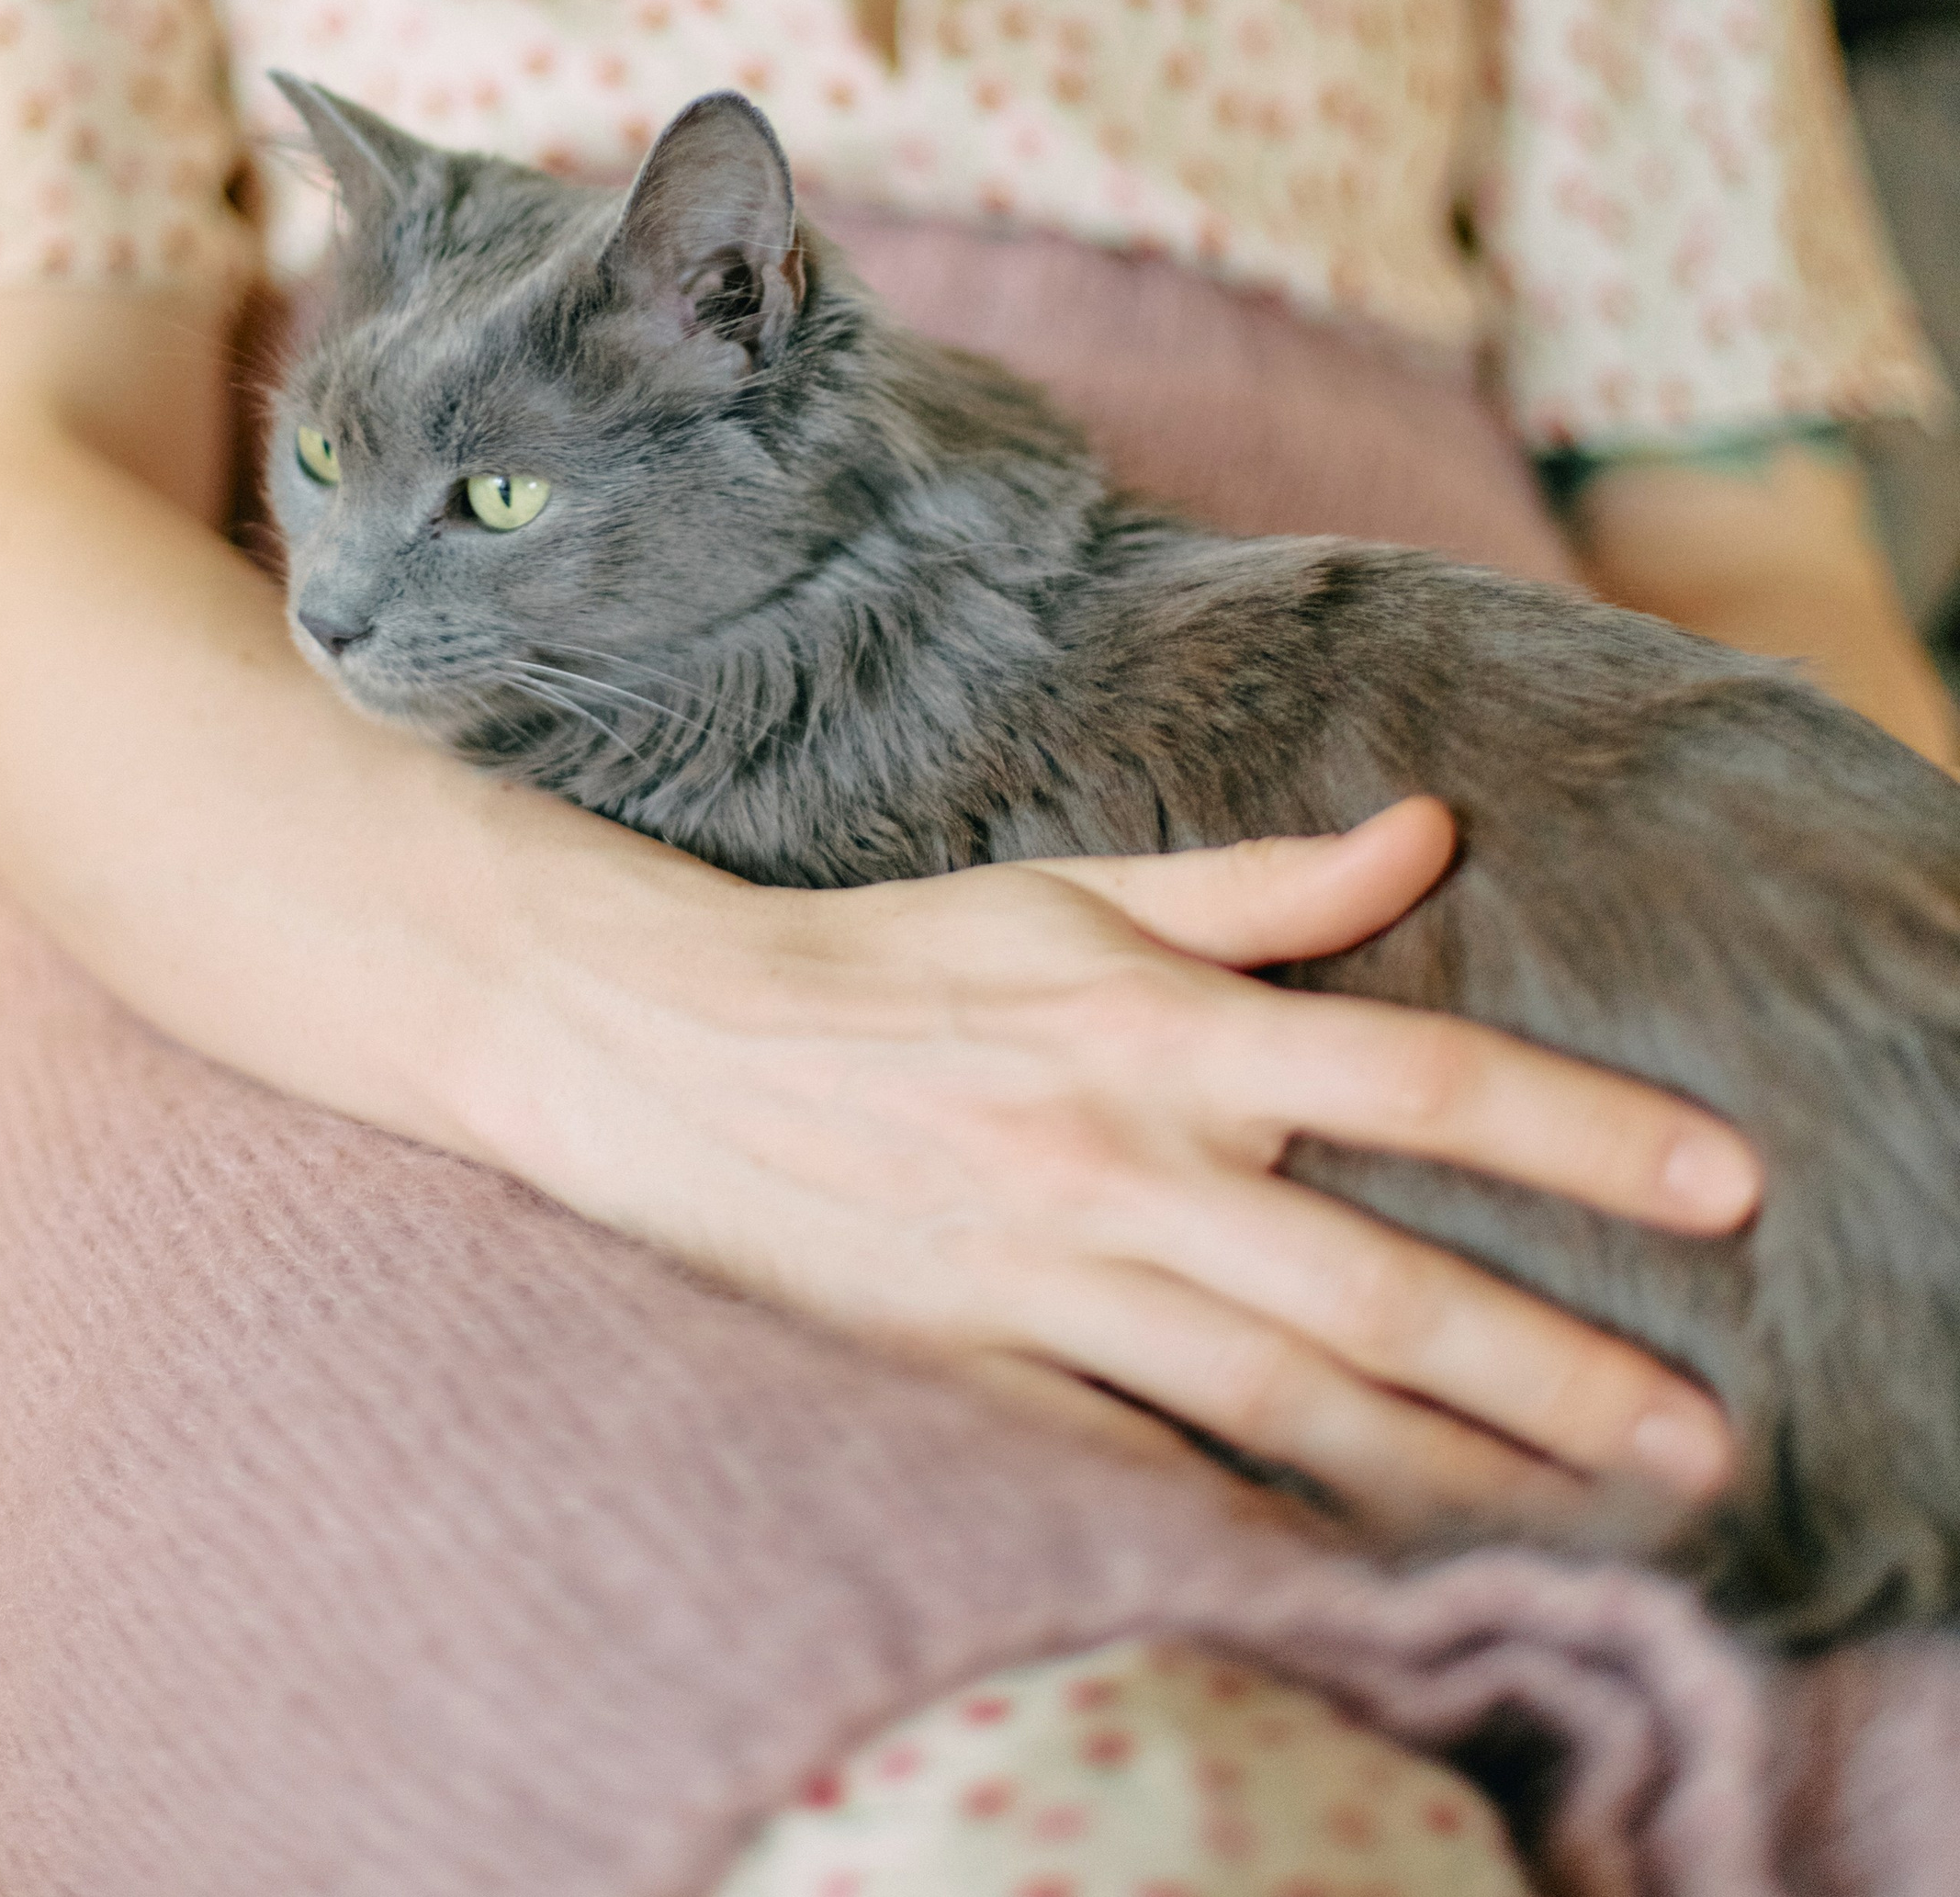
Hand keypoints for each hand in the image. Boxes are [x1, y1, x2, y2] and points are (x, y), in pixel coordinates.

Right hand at [487, 798, 1759, 1541]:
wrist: (670, 1051)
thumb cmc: (893, 959)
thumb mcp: (1074, 891)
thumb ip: (1262, 883)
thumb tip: (1428, 828)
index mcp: (1156, 1027)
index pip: (1412, 1073)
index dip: (1575, 1130)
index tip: (1719, 1183)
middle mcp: (1121, 1165)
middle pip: (1377, 1287)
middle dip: (1556, 1372)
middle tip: (1703, 1442)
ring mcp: (1049, 1284)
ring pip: (1288, 1402)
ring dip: (1452, 1472)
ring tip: (1591, 1523)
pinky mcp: (981, 1374)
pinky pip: (1150, 1464)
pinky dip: (1262, 1520)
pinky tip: (1372, 1561)